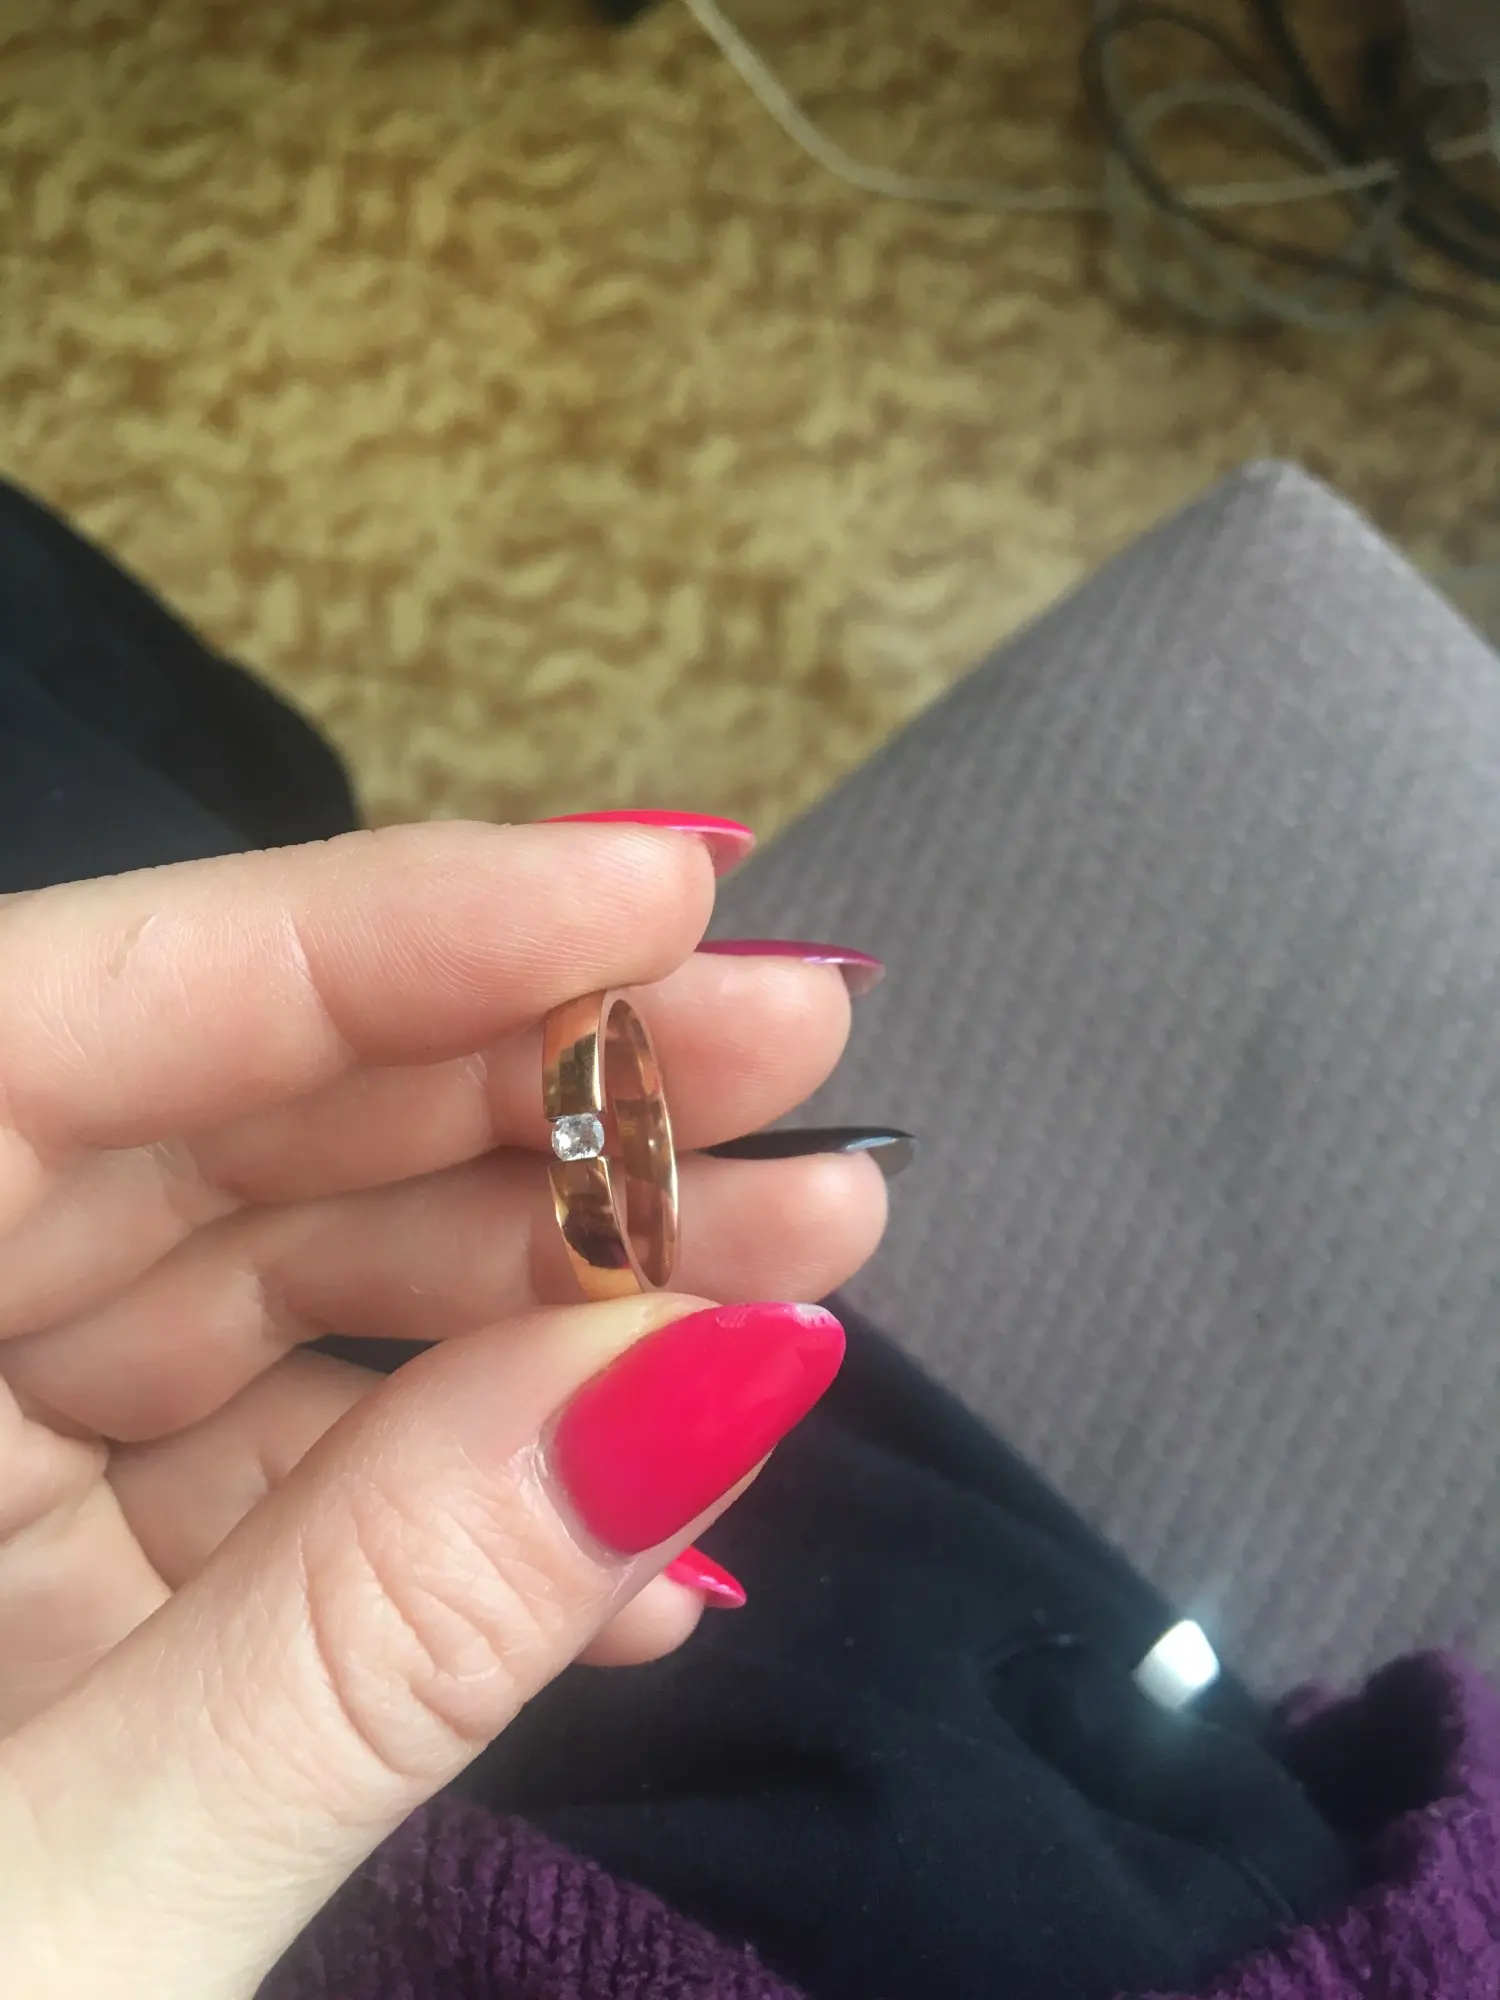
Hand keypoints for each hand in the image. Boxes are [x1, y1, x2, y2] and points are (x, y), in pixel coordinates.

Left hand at [0, 820, 884, 1996]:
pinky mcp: (45, 1592)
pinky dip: (457, 1501)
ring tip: (808, 1259)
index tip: (674, 888)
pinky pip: (272, 1482)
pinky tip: (649, 1537)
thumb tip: (721, 1372)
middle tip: (801, 1055)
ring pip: (282, 1292)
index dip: (403, 931)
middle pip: (226, 1128)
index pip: (93, 1021)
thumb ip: (383, 1627)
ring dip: (553, 1288)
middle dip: (536, 1094)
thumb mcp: (72, 1910)